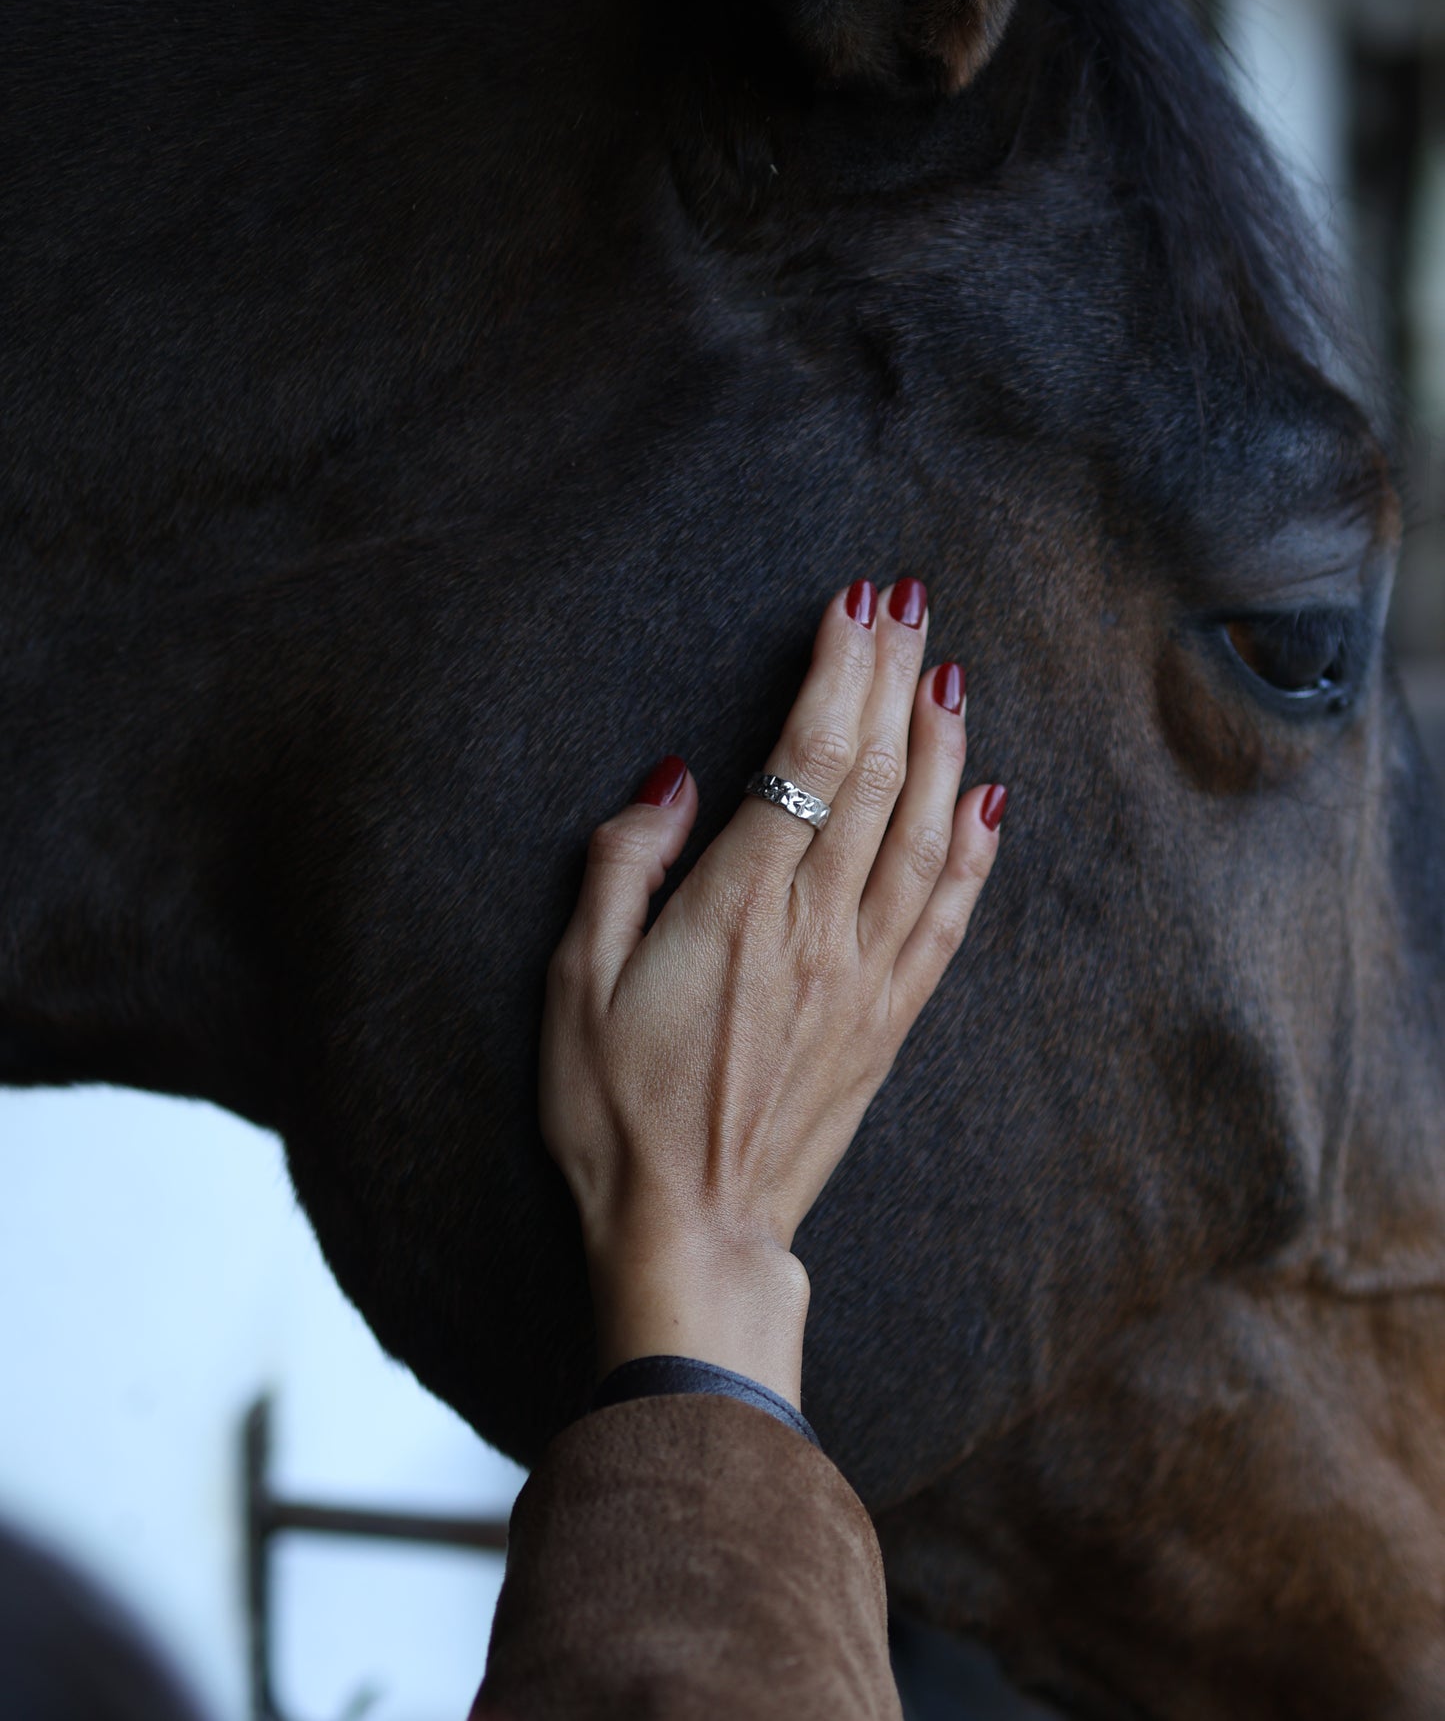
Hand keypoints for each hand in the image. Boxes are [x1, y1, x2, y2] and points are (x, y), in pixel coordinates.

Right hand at [540, 578, 1005, 1407]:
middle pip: (878, 774)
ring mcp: (865, 976)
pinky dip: (973, 854)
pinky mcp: (888, 1022)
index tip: (856, 605)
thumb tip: (674, 781)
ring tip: (948, 675)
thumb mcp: (574, 983)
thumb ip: (622, 866)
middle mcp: (819, 928)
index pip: (808, 756)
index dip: (839, 671)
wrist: (691, 1233)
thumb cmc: (614, 1114)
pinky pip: (946, 919)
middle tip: (910, 604)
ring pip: (925, 834)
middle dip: (895, 678)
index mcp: (739, 905)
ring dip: (942, 745)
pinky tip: (988, 802)